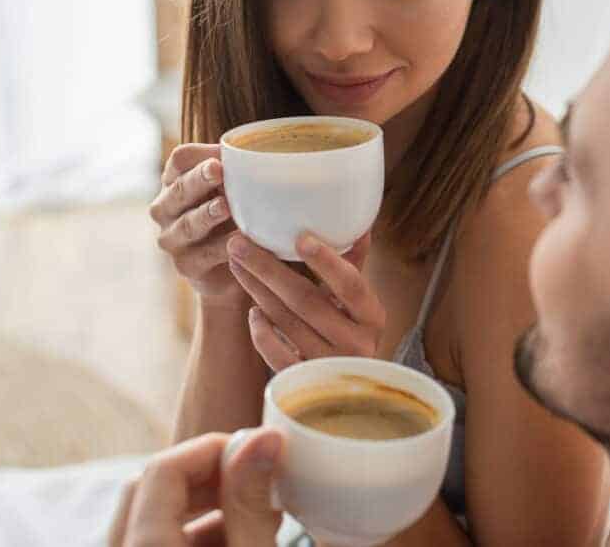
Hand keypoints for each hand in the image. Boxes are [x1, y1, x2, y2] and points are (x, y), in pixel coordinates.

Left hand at [109, 428, 282, 546]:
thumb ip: (250, 504)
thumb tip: (262, 439)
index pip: (164, 467)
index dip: (213, 448)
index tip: (257, 451)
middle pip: (152, 487)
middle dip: (209, 474)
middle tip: (256, 478)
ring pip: (154, 516)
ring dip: (205, 505)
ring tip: (256, 513)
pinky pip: (156, 542)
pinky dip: (195, 532)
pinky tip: (239, 538)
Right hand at [150, 144, 247, 309]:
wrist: (235, 266)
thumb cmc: (236, 216)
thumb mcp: (236, 191)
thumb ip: (240, 172)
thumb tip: (265, 151)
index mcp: (177, 181)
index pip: (180, 160)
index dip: (199, 156)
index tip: (222, 155)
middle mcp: (167, 208)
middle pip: (179, 189)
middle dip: (199, 179)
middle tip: (218, 170)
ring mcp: (173, 239)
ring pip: (187, 224)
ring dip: (206, 214)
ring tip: (225, 206)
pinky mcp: (186, 265)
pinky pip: (203, 255)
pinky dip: (222, 248)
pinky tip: (239, 240)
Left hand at [227, 232, 385, 370]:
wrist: (354, 389)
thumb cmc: (352, 330)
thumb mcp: (360, 301)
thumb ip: (354, 263)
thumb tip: (357, 219)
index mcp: (373, 316)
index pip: (350, 285)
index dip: (326, 261)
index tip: (299, 237)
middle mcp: (356, 343)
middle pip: (306, 301)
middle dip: (268, 268)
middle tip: (238, 243)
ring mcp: (330, 365)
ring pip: (286, 323)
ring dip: (257, 290)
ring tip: (236, 263)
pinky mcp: (306, 382)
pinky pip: (276, 355)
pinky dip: (262, 332)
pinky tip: (252, 312)